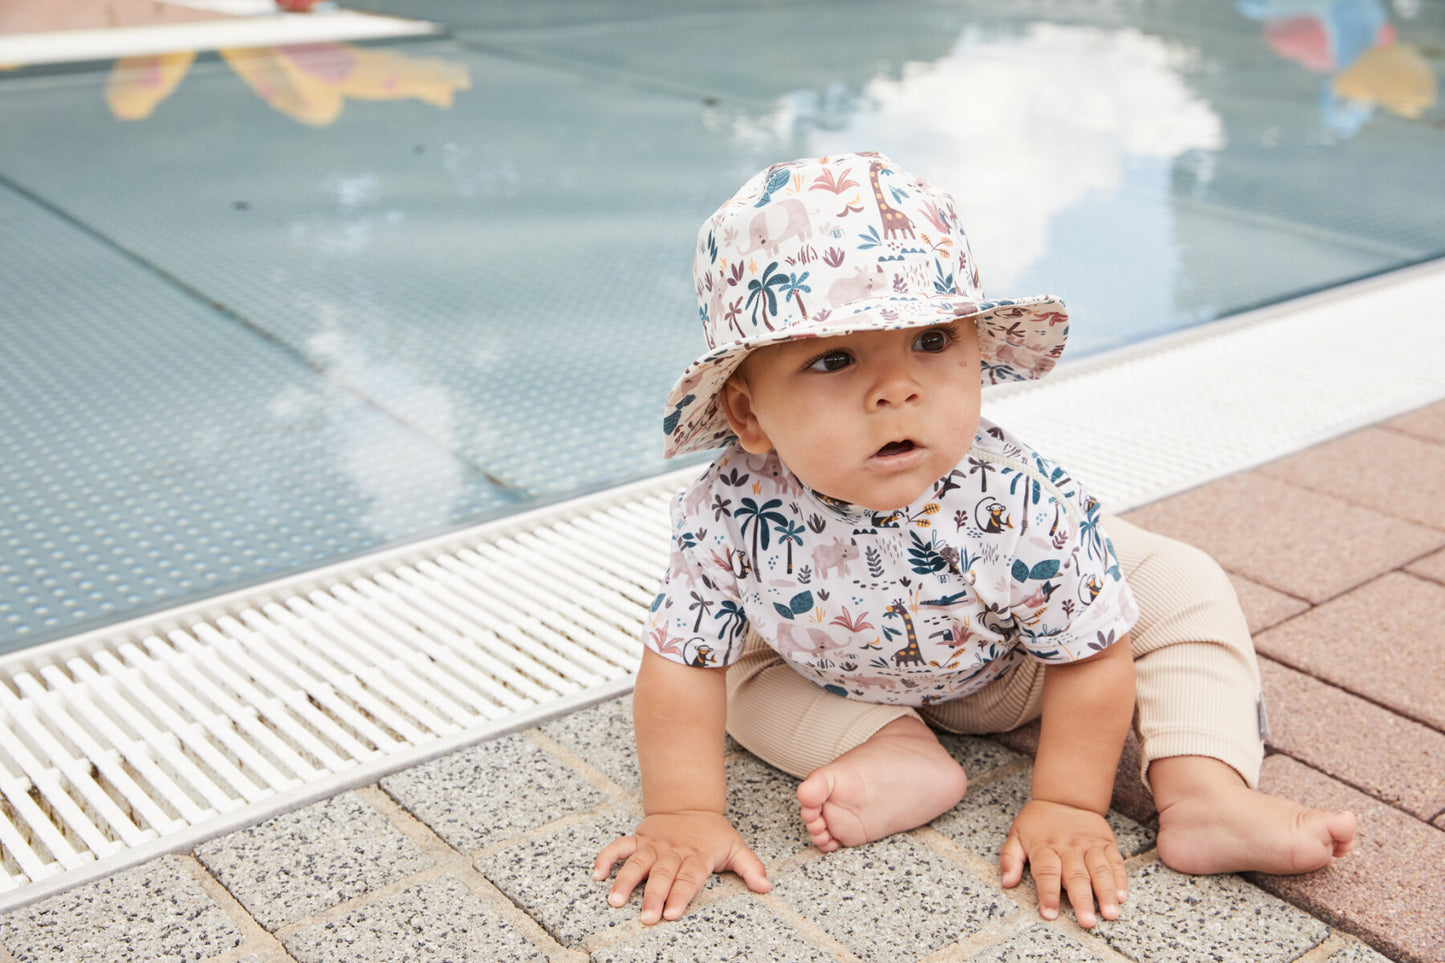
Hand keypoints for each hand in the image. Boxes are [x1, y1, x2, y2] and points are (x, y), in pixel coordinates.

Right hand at [594, 811, 769, 923]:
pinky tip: (597, 874)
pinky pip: (619, 847)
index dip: (680, 895)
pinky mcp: (638, 839)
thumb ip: (750, 867)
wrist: (689, 803)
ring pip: (637, 863)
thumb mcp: (735, 846)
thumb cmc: (712, 833)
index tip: (672, 913)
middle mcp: (673, 851)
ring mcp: (653, 845)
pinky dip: (606, 858)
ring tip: (615, 900)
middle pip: (662, 875)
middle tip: (646, 917)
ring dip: (625, 881)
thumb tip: (766, 886)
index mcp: (697, 855)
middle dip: (654, 896)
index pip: (688, 878)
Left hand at [999, 799, 1126, 927]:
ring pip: (1099, 870)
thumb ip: (1009, 858)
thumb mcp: (1016, 834)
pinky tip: (1121, 896)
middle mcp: (1069, 847)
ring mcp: (1090, 845)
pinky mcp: (1106, 843)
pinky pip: (1115, 862)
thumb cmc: (1038, 821)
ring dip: (1106, 893)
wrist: (1065, 797)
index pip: (1046, 872)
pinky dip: (1120, 879)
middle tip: (1087, 922)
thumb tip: (1006, 882)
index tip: (1049, 914)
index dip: (1048, 894)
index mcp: (1045, 847)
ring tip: (1110, 914)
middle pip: (1076, 875)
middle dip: (1082, 900)